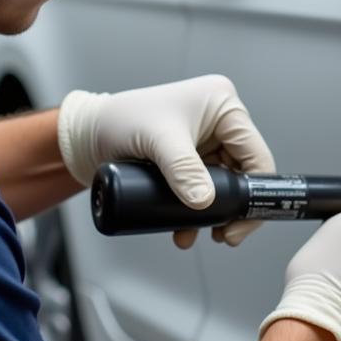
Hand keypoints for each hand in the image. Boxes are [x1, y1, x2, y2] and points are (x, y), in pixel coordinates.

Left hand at [57, 75, 275, 246]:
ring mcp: (203, 142)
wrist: (84, 136)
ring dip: (214, 213)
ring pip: (223, 186)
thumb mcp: (158, 142)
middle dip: (232, 207)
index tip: (239, 222)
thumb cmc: (118, 121)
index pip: (255, 155)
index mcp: (223, 105)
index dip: (254, 192)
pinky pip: (203, 190)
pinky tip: (185, 229)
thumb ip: (183, 170)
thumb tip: (204, 202)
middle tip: (223, 235)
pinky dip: (197, 211)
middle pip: (243, 174)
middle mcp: (218, 122)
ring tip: (199, 234)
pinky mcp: (187, 159)